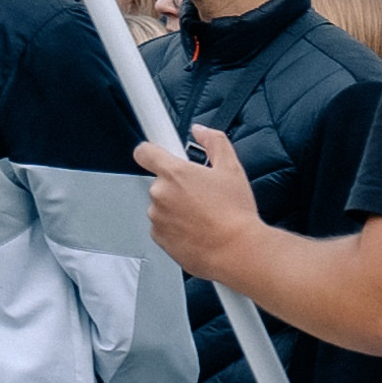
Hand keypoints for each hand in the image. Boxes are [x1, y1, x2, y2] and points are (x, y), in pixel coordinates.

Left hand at [136, 123, 258, 275]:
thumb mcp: (232, 169)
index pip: (144, 152)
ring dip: (176, 207)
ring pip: (162, 205)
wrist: (237, 251)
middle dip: (177, 185)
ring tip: (203, 214)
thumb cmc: (235, 214)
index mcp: (174, 173)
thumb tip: (202, 131)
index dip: (152, 151)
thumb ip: (214, 141)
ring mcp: (157, 217)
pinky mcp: (159, 238)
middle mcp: (160, 193)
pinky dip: (176, 227)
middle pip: (160, 181)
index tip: (160, 154)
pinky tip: (197, 229)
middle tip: (201, 192)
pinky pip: (163, 226)